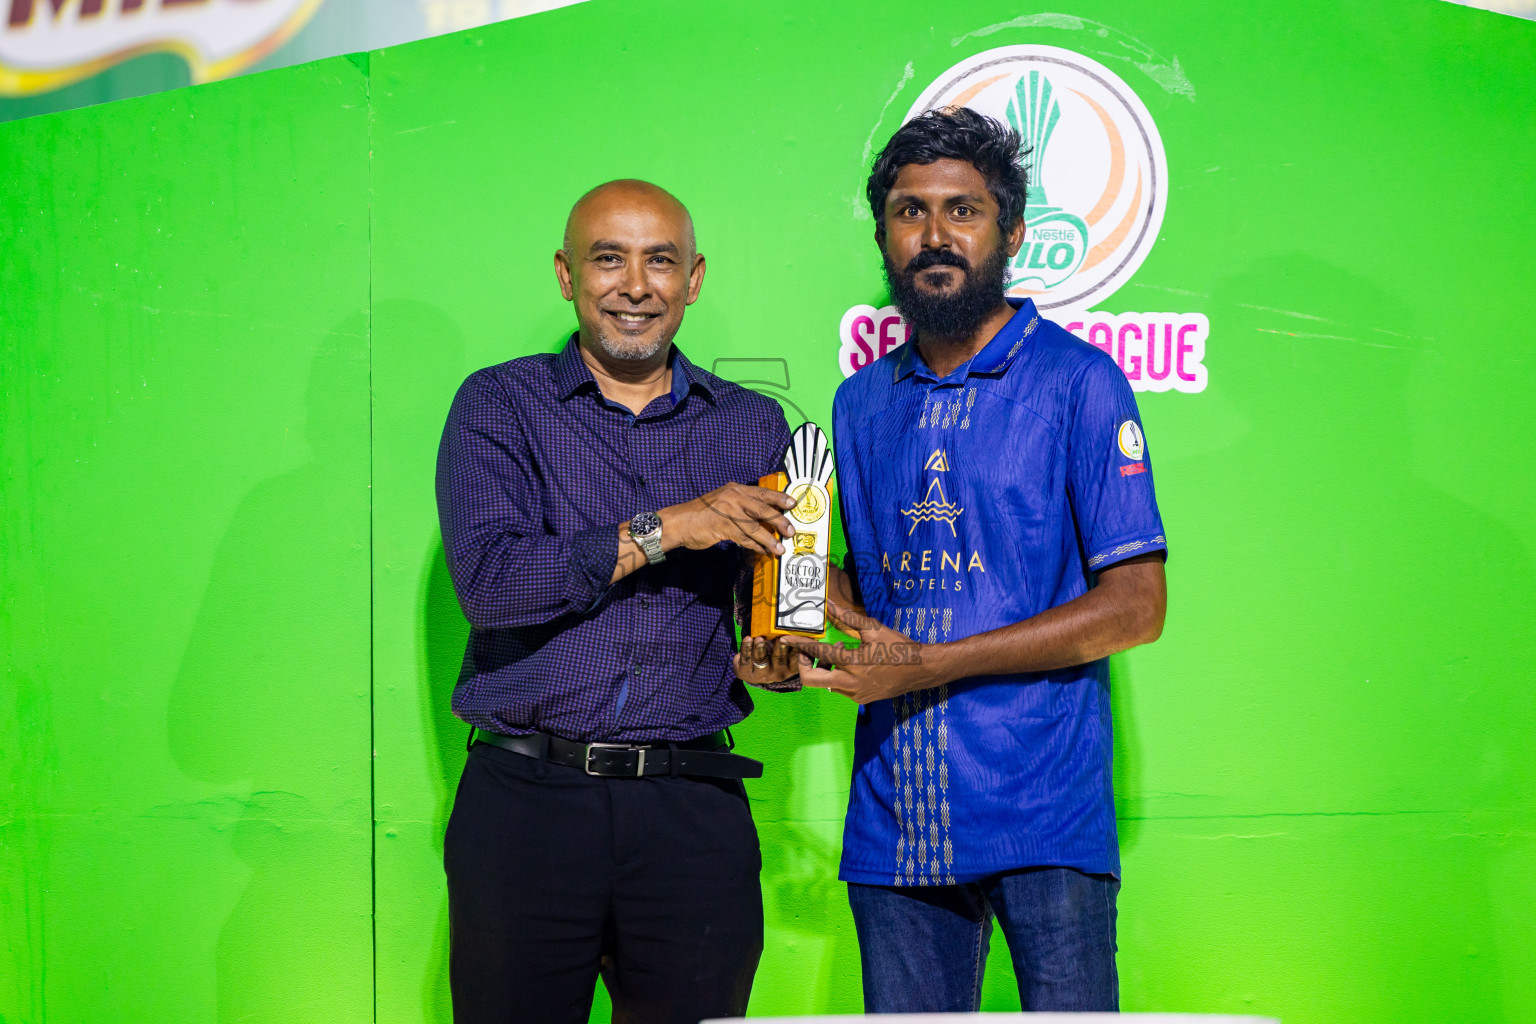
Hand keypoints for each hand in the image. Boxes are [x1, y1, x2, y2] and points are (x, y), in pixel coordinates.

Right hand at [661, 483, 795, 556]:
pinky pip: (744, 538)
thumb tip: (763, 517)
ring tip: (780, 548)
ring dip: (769, 539)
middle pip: (762, 509)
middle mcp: (733, 497)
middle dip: (779, 521)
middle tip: (791, 531)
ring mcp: (728, 512)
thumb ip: (741, 505)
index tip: (793, 503)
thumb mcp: (723, 502)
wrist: (678, 522)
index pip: (762, 492)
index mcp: (735, 489)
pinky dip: (754, 546)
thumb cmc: (701, 514)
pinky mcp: (723, 527)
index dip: (779, 498)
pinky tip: (762, 551)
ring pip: (755, 527)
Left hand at [732, 634, 801, 689]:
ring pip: (761, 661)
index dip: (796, 649)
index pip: (796, 658)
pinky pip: (746, 659)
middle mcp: (778, 674)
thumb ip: (790, 643)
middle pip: (779, 660)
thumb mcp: (785, 652)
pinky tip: (748, 638)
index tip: (796, 639)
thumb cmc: (774, 657)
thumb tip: (793, 627)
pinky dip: (746, 648)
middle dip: (780, 648)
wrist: (754, 672)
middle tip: (780, 639)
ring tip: (760, 638)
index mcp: (790, 668)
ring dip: (760, 648)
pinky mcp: (746, 672)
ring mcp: (761, 675)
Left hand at [778, 599, 943, 703]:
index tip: (787, 640)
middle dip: (804, 664)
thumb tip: (828, 605)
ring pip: (825, 685)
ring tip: (836, 652)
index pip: (818, 653)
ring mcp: (855, 694)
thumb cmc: (897, 646)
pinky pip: (838, 689)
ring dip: (823, 668)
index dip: (800, 645)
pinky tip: (848, 663)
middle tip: (807, 651)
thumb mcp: (873, 629)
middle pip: (811, 679)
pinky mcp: (860, 699)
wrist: (920, 670)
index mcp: (853, 662)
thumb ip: (847, 618)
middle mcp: (850, 682)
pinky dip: (836, 676)